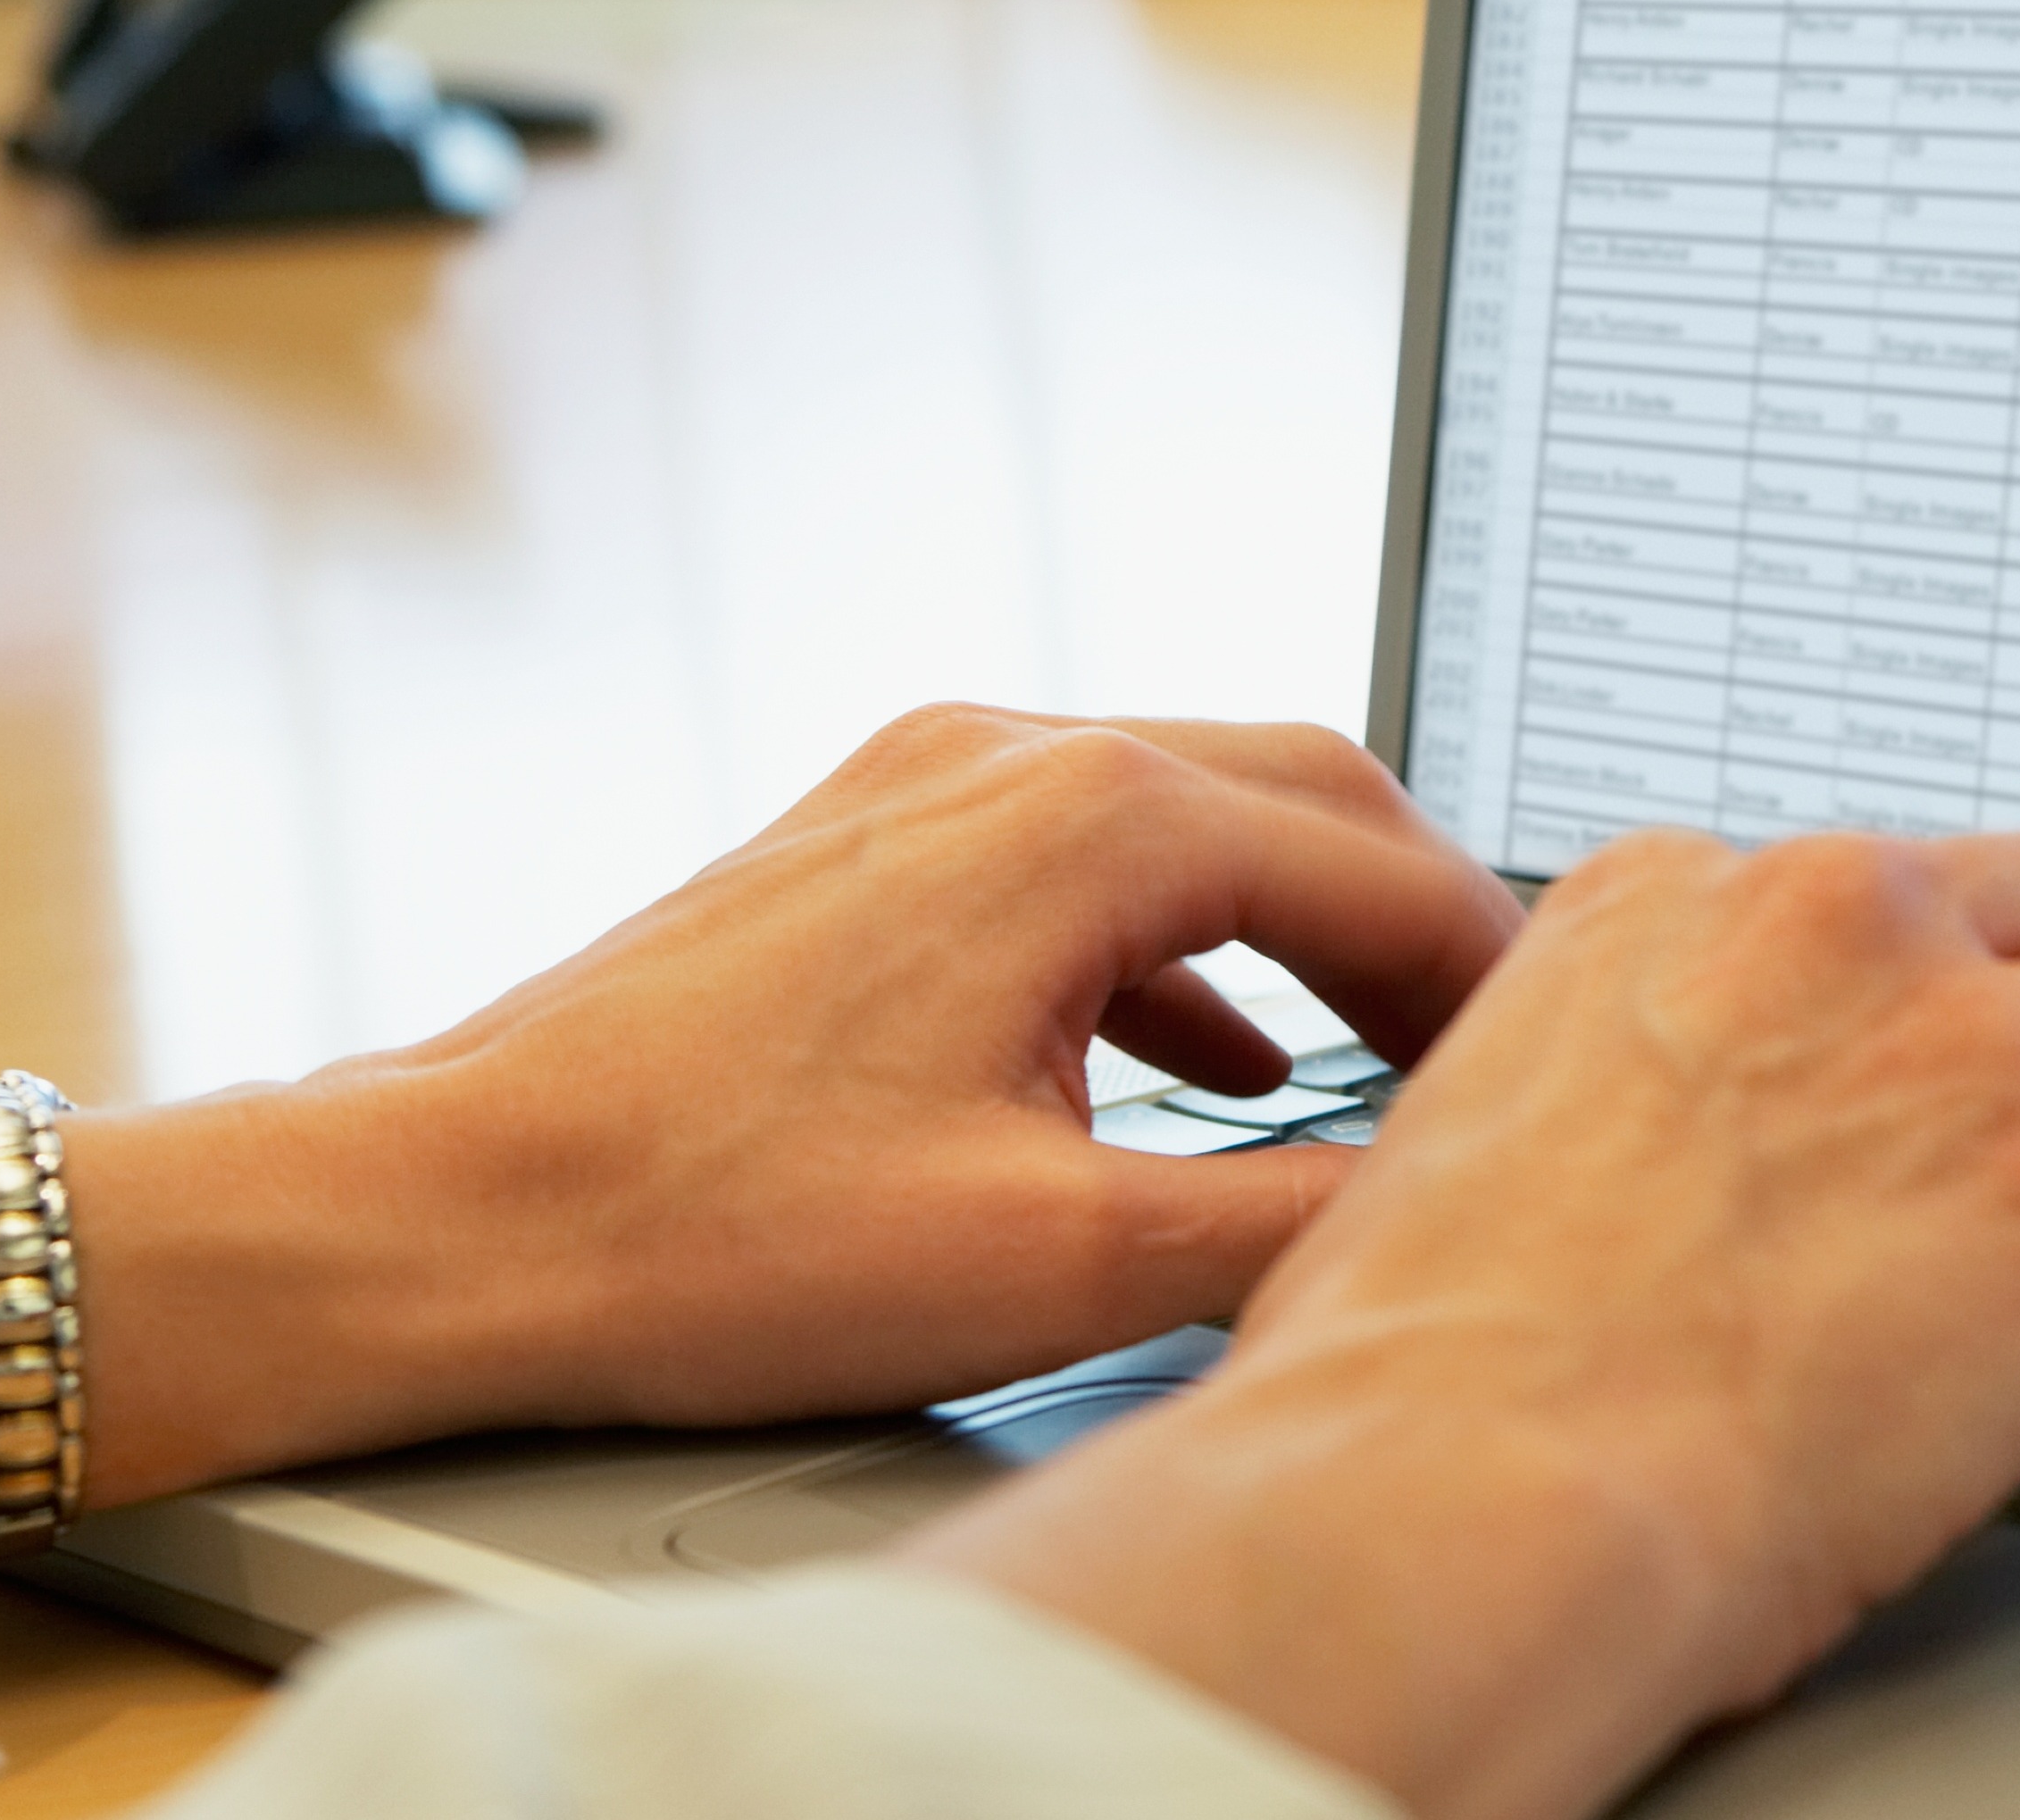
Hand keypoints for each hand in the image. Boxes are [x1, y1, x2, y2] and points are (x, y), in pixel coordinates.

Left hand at [0, 706, 1524, 1562]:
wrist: (454, 1212)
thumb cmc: (707, 1232)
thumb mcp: (1052, 1264)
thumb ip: (1277, 1225)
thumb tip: (1423, 1213)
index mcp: (1081, 822)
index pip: (1374, 862)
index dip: (1494, 969)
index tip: (1565, 1054)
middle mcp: (1003, 755)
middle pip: (1299, 788)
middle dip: (1415, 914)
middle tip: (1508, 1037)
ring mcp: (914, 783)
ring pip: (1184, 810)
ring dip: (1299, 922)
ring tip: (1390, 1050)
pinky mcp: (852, 843)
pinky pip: (1073, 856)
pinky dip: (1175, 945)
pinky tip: (1205, 1059)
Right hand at [910, 828, 2019, 1819]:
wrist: (1456, 1497)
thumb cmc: (1413, 1386)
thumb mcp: (1463, 1140)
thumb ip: (1583, 1092)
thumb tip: (1623, 1169)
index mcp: (1668, 899)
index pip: (1869, 885)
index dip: (1938, 975)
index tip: (1960, 1039)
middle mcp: (1836, 926)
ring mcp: (1977, 1052)